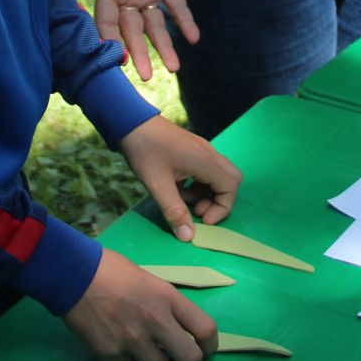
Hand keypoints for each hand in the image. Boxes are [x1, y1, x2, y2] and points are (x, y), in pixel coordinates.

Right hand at [61, 249, 216, 360]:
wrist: (72, 274)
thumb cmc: (111, 270)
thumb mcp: (149, 280)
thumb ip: (165, 304)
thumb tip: (176, 327)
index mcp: (168, 297)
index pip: (205, 329)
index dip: (210, 346)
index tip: (206, 349)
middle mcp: (155, 320)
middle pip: (190, 359)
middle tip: (179, 360)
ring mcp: (132, 339)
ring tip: (147, 356)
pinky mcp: (111, 353)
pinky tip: (117, 345)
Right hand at [82, 0, 196, 80]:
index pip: (107, 20)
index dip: (110, 40)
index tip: (117, 59)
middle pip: (132, 31)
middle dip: (139, 52)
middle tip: (146, 77)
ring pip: (156, 26)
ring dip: (164, 46)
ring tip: (174, 68)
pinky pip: (177, 7)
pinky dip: (186, 22)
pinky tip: (194, 38)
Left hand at [118, 113, 239, 240]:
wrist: (130, 122)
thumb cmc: (145, 152)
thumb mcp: (158, 185)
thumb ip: (174, 211)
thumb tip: (188, 237)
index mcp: (205, 161)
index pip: (230, 188)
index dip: (221, 208)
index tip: (202, 220)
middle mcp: (209, 154)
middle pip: (230, 180)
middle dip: (218, 200)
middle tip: (197, 211)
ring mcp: (200, 149)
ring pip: (217, 175)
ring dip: (206, 193)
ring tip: (183, 201)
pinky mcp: (191, 149)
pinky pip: (204, 169)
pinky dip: (197, 183)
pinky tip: (177, 188)